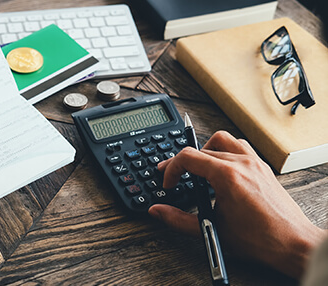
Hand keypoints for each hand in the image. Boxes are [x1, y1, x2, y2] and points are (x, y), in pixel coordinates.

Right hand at [149, 131, 326, 278]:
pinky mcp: (262, 168)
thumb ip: (178, 220)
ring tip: (198, 168)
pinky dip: (226, 152)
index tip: (169, 183)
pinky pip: (240, 147)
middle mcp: (242, 164)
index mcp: (227, 176)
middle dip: (183, 162)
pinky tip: (222, 169)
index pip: (188, 157)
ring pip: (223, 140)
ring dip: (206, 150)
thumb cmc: (260, 239)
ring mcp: (254, 163)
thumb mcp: (212, 230)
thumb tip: (158, 211)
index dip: (171, 169)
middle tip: (176, 176)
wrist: (292, 243)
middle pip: (202, 148)